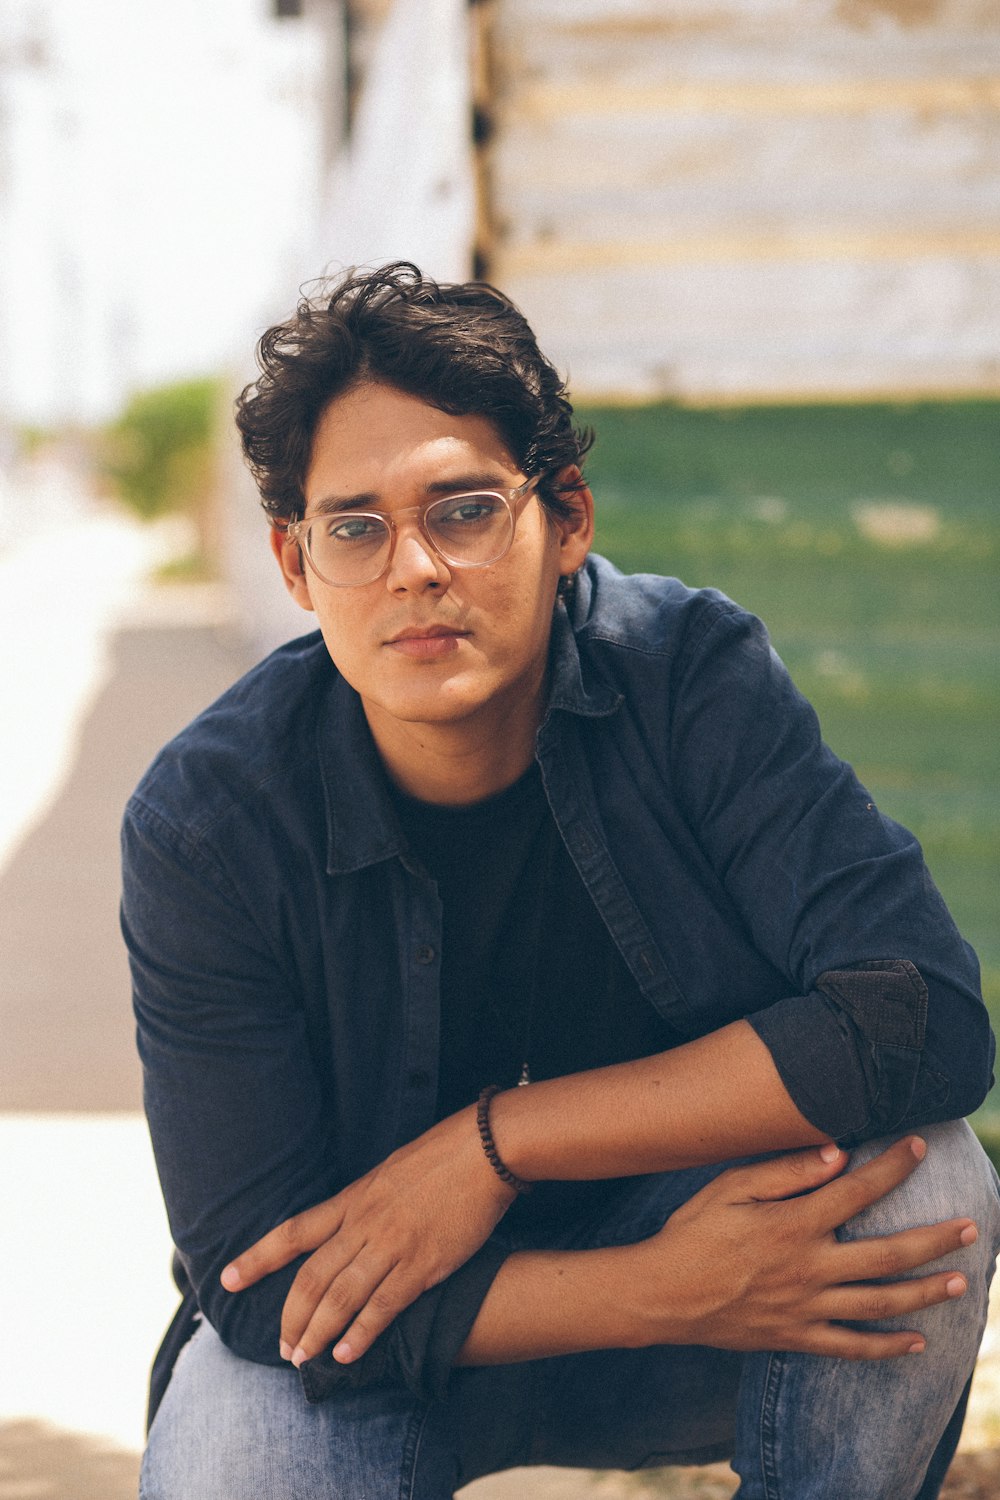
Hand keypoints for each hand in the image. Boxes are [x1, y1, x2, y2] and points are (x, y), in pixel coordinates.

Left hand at [220, 1105, 515, 1366]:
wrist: (485, 1148)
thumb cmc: (443, 1156)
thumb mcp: (389, 1172)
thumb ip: (367, 1200)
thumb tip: (352, 1221)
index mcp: (353, 1199)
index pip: (294, 1232)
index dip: (258, 1258)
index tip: (228, 1280)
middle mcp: (364, 1223)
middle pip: (312, 1277)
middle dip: (291, 1316)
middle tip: (282, 1348)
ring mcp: (392, 1244)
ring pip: (340, 1297)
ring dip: (317, 1333)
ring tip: (303, 1360)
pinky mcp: (422, 1263)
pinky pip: (383, 1305)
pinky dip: (361, 1333)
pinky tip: (345, 1354)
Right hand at [641, 1136, 977, 1358]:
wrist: (662, 1295)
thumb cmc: (692, 1232)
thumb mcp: (729, 1187)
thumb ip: (784, 1172)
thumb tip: (836, 1154)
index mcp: (795, 1225)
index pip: (858, 1191)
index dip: (893, 1167)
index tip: (919, 1147)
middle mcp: (810, 1268)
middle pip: (888, 1254)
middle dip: (935, 1238)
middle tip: (972, 1227)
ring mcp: (808, 1308)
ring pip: (882, 1303)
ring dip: (927, 1292)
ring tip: (961, 1281)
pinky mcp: (798, 1337)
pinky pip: (853, 1348)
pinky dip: (888, 1348)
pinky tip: (917, 1343)